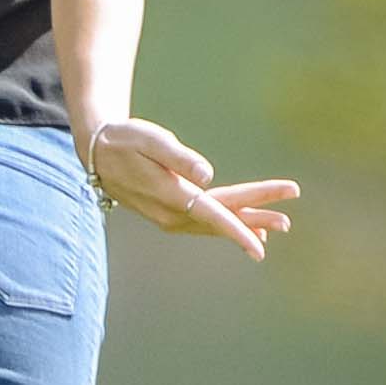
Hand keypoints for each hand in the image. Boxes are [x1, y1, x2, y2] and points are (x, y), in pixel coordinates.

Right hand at [77, 116, 296, 261]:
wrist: (97, 152)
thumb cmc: (125, 140)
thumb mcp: (150, 140)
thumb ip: (179, 157)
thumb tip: (208, 175)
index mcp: (171, 197)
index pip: (213, 215)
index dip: (239, 228)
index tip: (262, 244)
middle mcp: (172, 214)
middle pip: (222, 219)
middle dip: (256, 218)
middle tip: (288, 220)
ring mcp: (171, 217)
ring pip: (216, 224)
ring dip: (247, 223)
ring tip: (279, 224)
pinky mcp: (171, 213)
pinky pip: (207, 223)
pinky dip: (230, 224)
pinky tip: (250, 226)